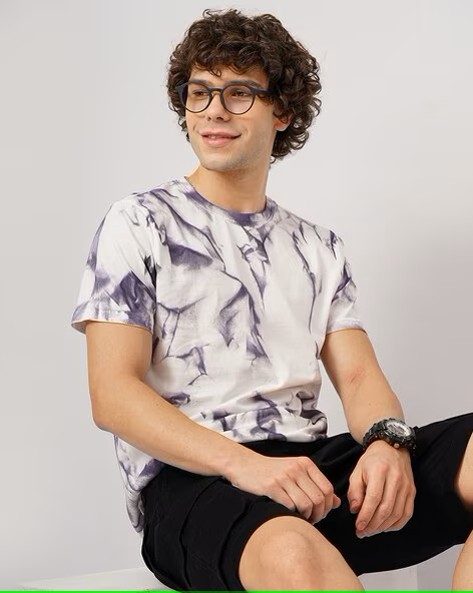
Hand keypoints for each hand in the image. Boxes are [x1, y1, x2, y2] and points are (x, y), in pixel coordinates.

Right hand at [226, 452, 340, 523]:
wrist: (243, 464)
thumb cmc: (270, 471)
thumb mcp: (295, 472)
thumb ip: (315, 485)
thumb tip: (336, 502)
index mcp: (305, 463)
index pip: (328, 489)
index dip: (328, 506)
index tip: (320, 513)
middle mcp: (296, 468)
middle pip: (320, 499)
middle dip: (319, 515)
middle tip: (311, 520)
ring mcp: (284, 477)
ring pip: (307, 505)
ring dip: (306, 517)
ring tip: (301, 519)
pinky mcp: (271, 487)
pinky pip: (290, 507)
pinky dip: (293, 516)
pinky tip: (289, 515)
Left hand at [348, 440, 415, 537]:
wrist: (391, 448)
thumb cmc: (372, 461)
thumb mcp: (357, 471)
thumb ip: (354, 490)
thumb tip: (355, 510)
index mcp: (380, 470)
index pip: (374, 498)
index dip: (366, 515)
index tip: (358, 526)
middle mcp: (396, 478)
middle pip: (386, 508)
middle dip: (373, 525)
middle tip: (362, 532)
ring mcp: (406, 485)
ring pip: (397, 513)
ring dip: (383, 527)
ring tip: (371, 531)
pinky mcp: (412, 491)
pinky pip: (407, 513)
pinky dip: (396, 524)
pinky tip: (385, 527)